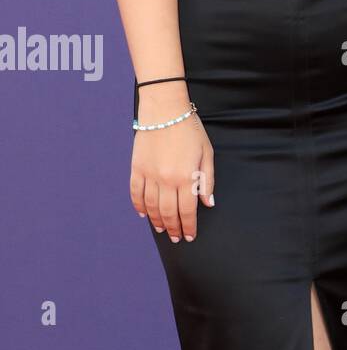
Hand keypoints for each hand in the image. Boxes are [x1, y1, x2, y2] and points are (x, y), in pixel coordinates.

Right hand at [129, 89, 214, 243]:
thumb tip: (208, 203)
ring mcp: (148, 175)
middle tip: (177, 238)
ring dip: (157, 221)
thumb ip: (207, 179)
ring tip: (162, 230)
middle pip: (168, 212)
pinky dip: (139, 206)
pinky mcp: (136, 168)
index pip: (187, 210)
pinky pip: (135, 193)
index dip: (189, 225)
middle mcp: (165, 180)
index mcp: (185, 177)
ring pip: (151, 207)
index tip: (190, 236)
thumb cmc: (190, 129)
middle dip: (174, 228)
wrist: (165, 110)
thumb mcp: (207, 152)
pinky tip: (143, 214)